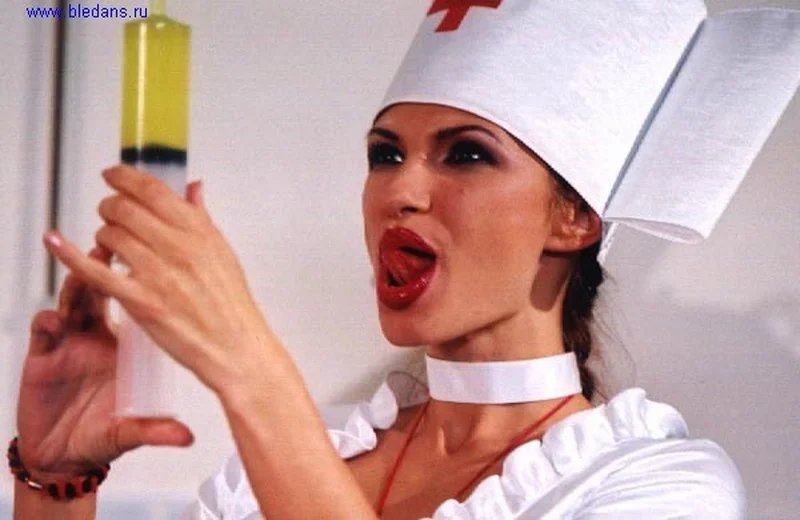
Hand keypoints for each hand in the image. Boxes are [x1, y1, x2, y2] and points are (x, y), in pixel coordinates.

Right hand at [16, 245, 192, 480]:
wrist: (63, 455)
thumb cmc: (101, 433)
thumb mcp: (131, 432)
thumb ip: (155, 430)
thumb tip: (187, 438)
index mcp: (122, 345)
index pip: (132, 303)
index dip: (138, 283)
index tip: (153, 264)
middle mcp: (94, 336)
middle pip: (100, 291)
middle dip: (104, 268)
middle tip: (112, 249)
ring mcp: (68, 343)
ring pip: (72, 301)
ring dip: (77, 285)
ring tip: (85, 274)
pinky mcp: (41, 356)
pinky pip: (44, 330)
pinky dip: (48, 321)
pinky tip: (55, 321)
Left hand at [42, 166, 275, 394]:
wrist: (234, 345)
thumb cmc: (229, 303)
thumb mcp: (222, 252)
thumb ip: (201, 217)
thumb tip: (193, 188)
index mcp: (198, 230)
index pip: (152, 190)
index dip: (124, 177)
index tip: (113, 175)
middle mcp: (177, 246)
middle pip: (124, 208)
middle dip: (110, 206)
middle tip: (110, 213)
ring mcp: (156, 273)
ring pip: (108, 236)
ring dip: (103, 235)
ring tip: (110, 245)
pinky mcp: (139, 300)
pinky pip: (95, 271)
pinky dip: (69, 254)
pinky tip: (54, 241)